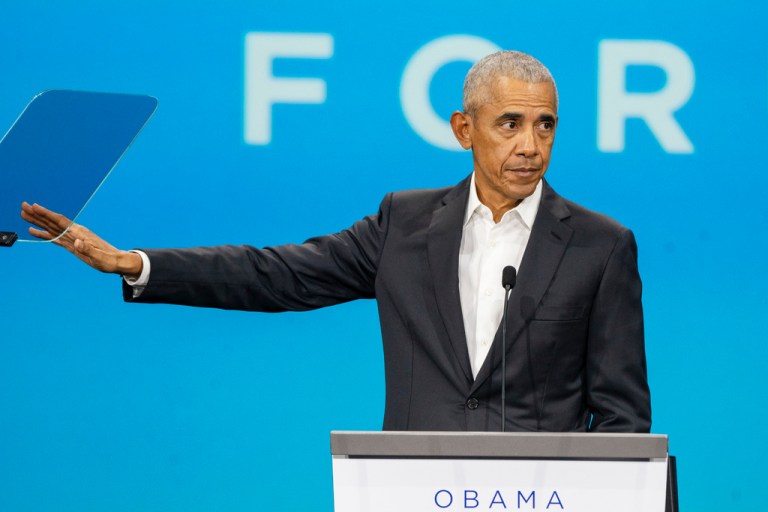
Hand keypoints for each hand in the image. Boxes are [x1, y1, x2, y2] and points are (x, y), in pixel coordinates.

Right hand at [20, 202, 142, 277]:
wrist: (117, 261)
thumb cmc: (109, 260)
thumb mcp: (100, 258)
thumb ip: (89, 250)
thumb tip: (77, 242)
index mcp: (80, 233)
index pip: (60, 221)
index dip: (47, 214)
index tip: (35, 206)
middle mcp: (75, 233)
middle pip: (53, 221)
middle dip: (38, 214)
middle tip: (23, 205)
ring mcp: (73, 238)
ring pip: (52, 227)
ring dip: (38, 221)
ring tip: (24, 214)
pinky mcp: (72, 244)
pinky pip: (55, 237)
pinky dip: (44, 233)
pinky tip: (34, 231)